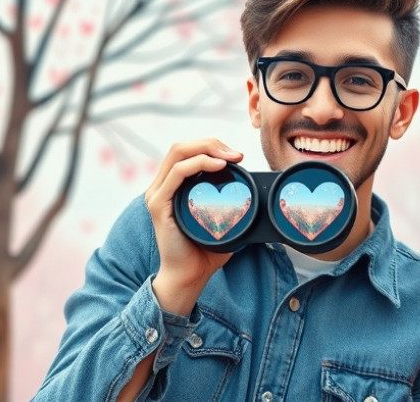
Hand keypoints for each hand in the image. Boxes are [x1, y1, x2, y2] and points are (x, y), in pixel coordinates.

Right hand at [144, 138, 243, 314]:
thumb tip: (261, 192)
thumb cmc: (207, 249)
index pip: (189, 151)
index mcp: (173, 185)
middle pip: (183, 146)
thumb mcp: (223, 218)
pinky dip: (199, 163)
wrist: (190, 276)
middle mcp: (162, 185)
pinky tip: (218, 166)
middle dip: (212, 143)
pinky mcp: (159, 204)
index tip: (239, 156)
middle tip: (238, 154)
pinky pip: (177, 173)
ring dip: (208, 148)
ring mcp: (158, 193)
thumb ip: (233, 202)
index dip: (213, 146)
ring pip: (178, 152)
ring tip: (232, 158)